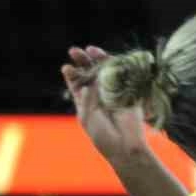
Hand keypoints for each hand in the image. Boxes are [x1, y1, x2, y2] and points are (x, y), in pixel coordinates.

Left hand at [63, 45, 151, 161]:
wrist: (125, 146)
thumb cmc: (102, 135)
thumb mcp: (87, 116)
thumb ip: (86, 98)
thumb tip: (89, 82)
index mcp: (85, 102)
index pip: (76, 83)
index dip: (72, 74)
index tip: (67, 68)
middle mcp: (98, 94)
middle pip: (89, 73)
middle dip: (82, 61)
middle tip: (74, 51)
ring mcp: (113, 92)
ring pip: (104, 71)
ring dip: (97, 59)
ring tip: (89, 49)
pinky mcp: (128, 91)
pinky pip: (122, 75)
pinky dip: (116, 65)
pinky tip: (107, 57)